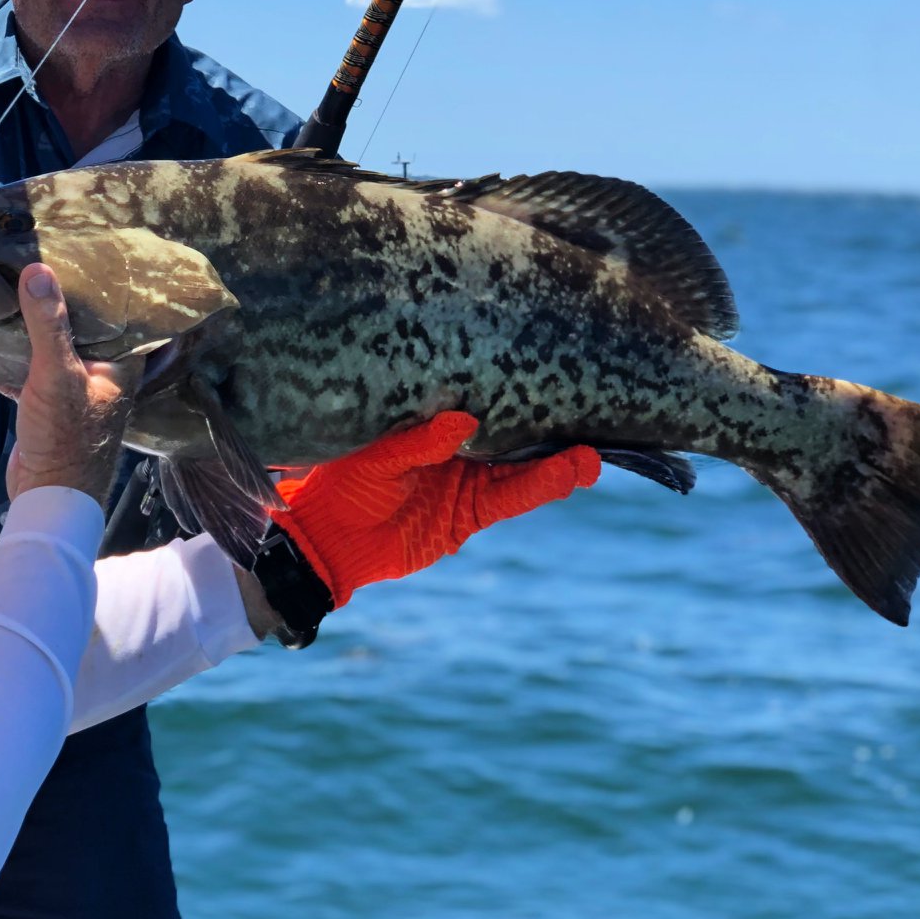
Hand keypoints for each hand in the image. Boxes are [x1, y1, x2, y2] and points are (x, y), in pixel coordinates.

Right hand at [6, 265, 140, 503]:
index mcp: (122, 362)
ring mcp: (74, 387)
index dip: (106, 282)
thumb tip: (38, 268)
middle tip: (40, 253)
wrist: (46, 496)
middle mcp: (103, 371)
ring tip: (15, 279)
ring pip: (55, 343)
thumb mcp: (57, 374)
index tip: (87, 246)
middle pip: (83, 323)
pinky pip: (32, 364)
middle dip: (61, 296)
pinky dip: (16, 348)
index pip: (121, 311)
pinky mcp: (47, 402)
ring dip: (35, 321)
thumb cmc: (65, 436)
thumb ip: (48, 323)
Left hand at [269, 412, 599, 607]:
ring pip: (520, 471)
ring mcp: (465, 483)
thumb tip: (464, 418)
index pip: (482, 405)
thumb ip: (419, 442)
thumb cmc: (340, 484)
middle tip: (592, 416)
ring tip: (591, 456)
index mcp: (432, 426)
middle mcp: (456, 451)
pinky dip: (538, 489)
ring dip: (556, 465)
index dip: (516, 394)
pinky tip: (565, 477)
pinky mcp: (468, 517)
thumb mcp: (376, 457)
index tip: (555, 379)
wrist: (326, 539)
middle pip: (512, 436)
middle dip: (550, 430)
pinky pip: (508, 501)